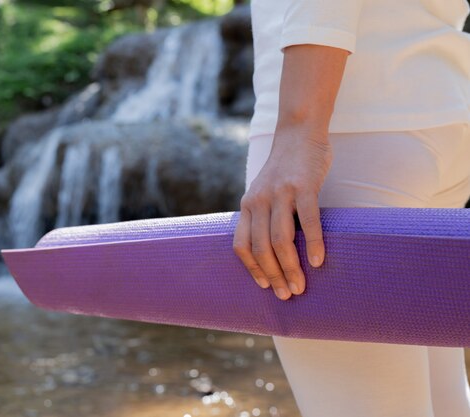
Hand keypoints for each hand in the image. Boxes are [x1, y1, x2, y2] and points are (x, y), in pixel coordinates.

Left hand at [233, 125, 332, 299]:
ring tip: (300, 286)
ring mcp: (280, 193)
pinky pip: (308, 220)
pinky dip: (313, 243)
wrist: (298, 133)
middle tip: (288, 295)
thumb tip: (270, 252)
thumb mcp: (263, 192)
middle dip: (273, 275)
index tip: (265, 286)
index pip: (242, 245)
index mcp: (248, 205)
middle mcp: (259, 200)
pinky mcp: (303, 186)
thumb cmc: (284, 169)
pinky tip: (318, 261)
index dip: (252, 269)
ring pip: (280, 239)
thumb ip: (263, 216)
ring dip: (290, 267)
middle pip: (261, 248)